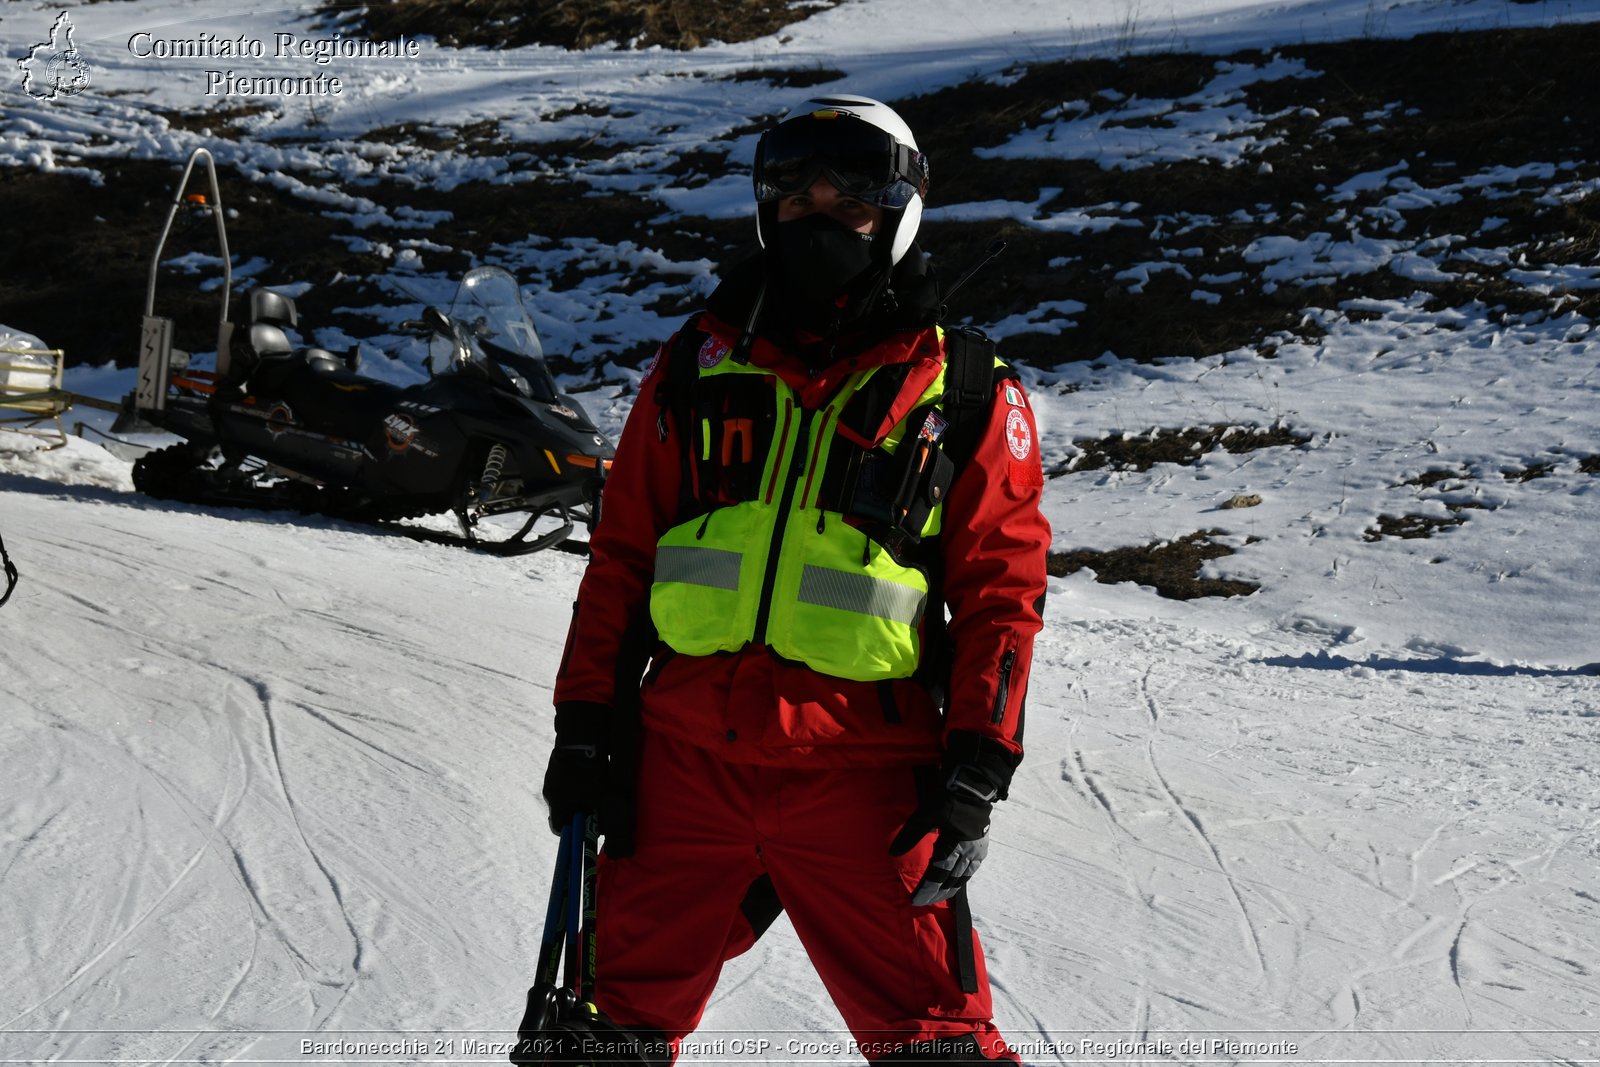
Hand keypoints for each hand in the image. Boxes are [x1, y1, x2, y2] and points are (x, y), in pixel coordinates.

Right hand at [541, 702, 607, 833]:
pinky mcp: (558, 764)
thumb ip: (603, 816)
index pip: (559, 827)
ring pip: (566, 795)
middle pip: (564, 811)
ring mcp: (552, 776)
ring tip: (597, 790)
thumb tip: (608, 831)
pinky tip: (593, 775)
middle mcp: (550, 792)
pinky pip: (567, 781)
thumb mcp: (601, 796)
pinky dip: (579, 783)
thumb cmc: (590, 772)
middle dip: (580, 813)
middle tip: (596, 809)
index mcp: (556, 803)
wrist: (581, 737)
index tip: (587, 828)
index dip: (573, 831)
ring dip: (580, 796)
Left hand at [888, 731, 1018, 905]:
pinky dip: (964, 877)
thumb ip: (910, 835)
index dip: (926, 890)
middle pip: (951, 880)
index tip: (915, 901)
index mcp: (954, 847)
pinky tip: (959, 878)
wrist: (975, 783)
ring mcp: (977, 849)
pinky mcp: (982, 843)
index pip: (937, 875)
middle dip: (938, 892)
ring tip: (941, 895)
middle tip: (925, 902)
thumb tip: (892, 853)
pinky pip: (973, 867)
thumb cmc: (949, 797)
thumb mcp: (926, 814)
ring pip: (964, 876)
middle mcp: (968, 852)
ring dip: (951, 887)